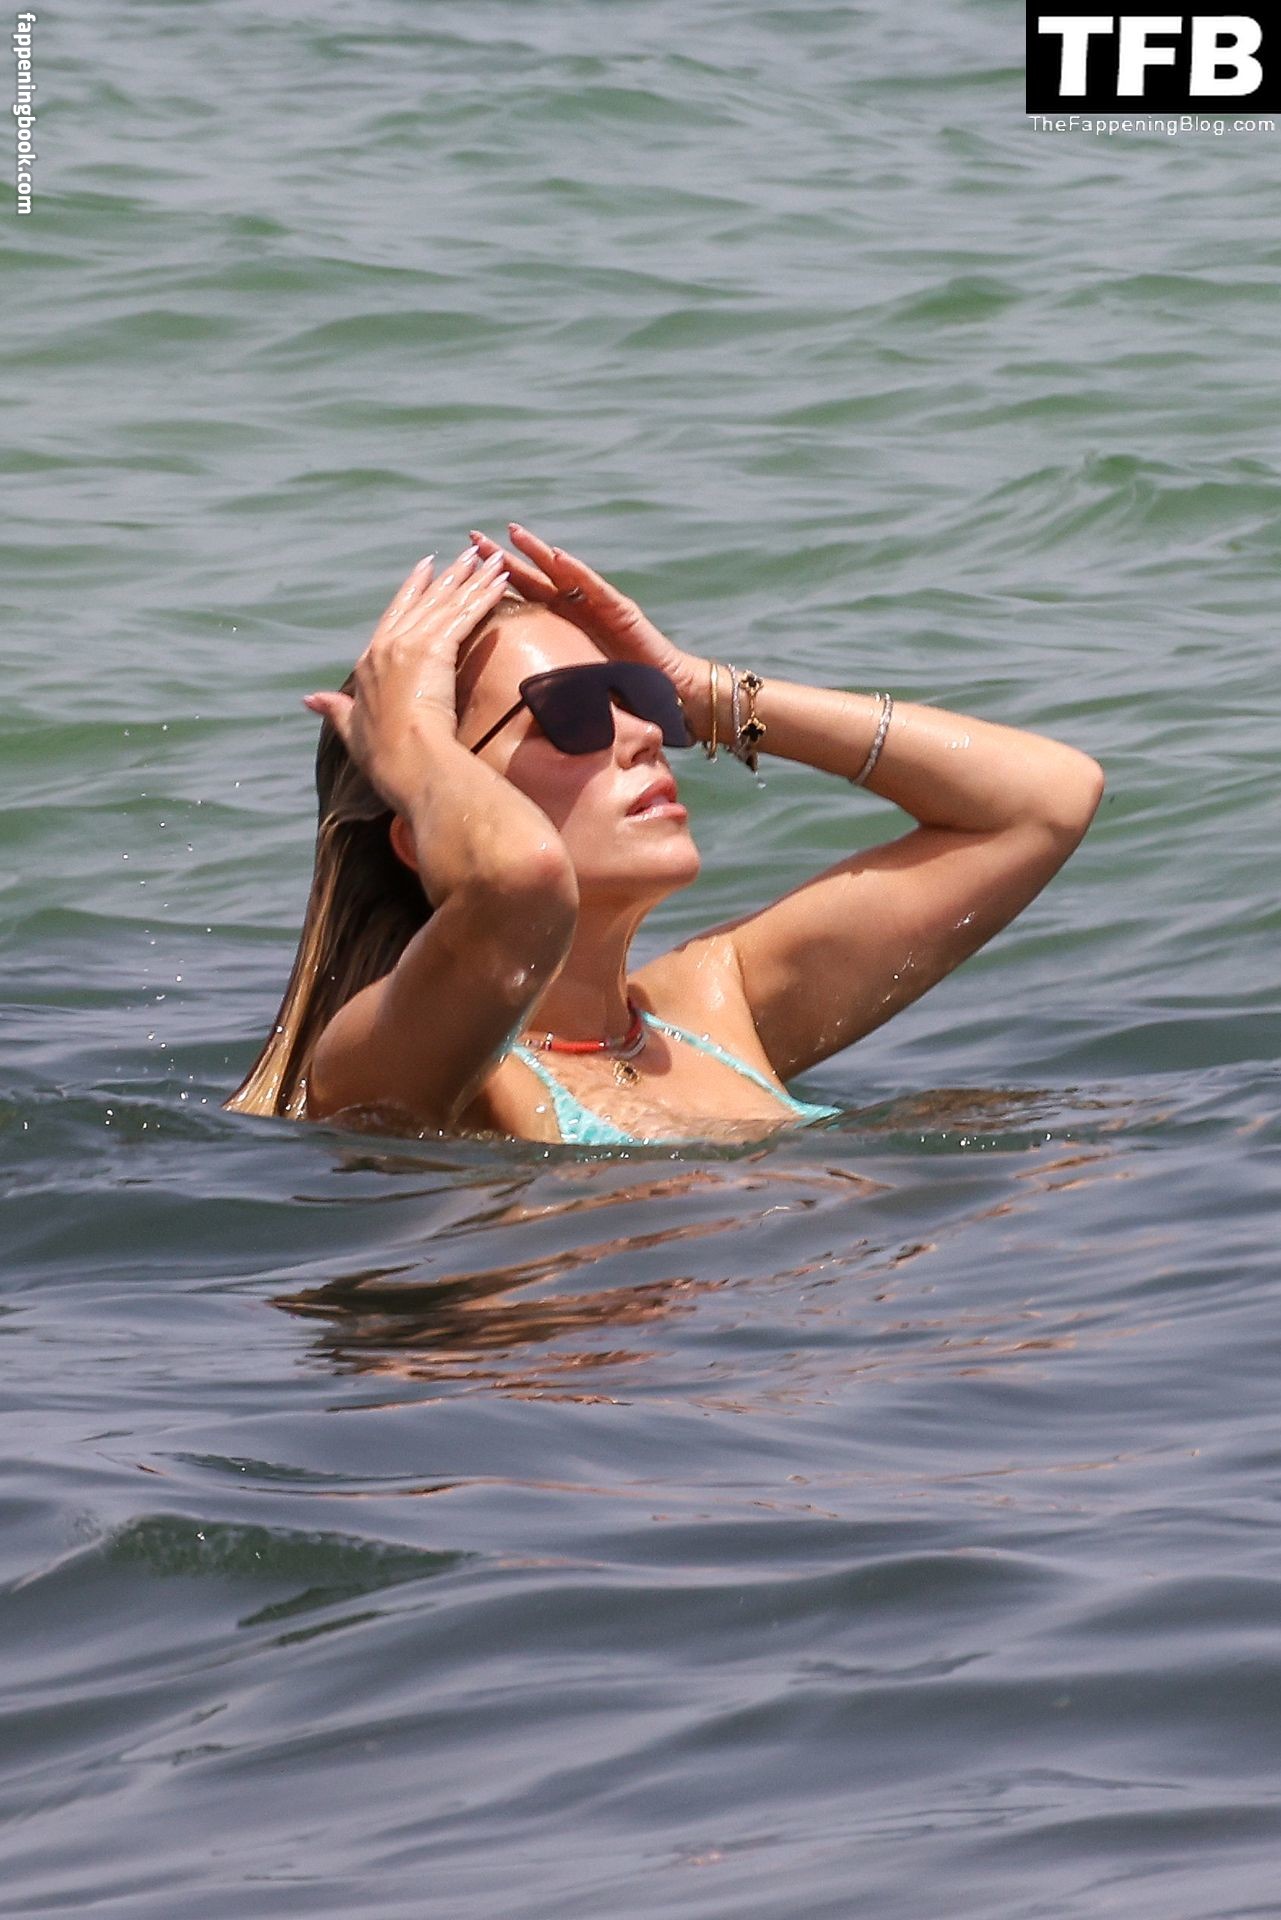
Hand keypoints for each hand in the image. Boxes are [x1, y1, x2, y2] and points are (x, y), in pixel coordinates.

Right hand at [304, 545, 508, 806]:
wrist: (407, 762)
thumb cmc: (384, 758)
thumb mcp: (351, 729)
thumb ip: (334, 709)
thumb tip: (309, 699)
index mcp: (368, 662)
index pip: (395, 614)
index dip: (413, 589)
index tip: (427, 567)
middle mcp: (387, 646)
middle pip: (425, 601)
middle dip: (450, 575)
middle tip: (469, 553)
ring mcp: (410, 645)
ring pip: (447, 603)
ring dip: (473, 578)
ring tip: (493, 558)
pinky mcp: (436, 650)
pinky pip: (465, 615)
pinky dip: (484, 596)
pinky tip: (500, 580)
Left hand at [468, 522, 709, 712]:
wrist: (667, 696)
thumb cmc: (620, 696)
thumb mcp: (569, 688)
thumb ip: (541, 680)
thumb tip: (496, 702)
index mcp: (558, 625)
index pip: (518, 600)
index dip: (490, 586)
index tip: (459, 572)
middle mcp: (575, 609)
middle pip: (532, 578)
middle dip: (502, 558)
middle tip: (472, 538)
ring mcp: (599, 606)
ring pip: (562, 574)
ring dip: (537, 552)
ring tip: (513, 534)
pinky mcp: (622, 610)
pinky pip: (595, 589)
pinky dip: (577, 572)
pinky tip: (558, 558)